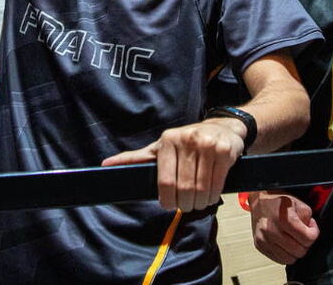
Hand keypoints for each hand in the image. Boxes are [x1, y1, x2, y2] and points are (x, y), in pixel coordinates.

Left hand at [101, 119, 243, 211]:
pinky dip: (213, 196)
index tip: (170, 205)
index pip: (165, 181)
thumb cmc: (187, 142)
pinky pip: (218, 184)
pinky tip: (210, 195)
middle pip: (184, 188)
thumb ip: (136, 158)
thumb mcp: (160, 147)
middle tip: (186, 205)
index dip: (167, 200)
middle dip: (185, 203)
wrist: (222, 127)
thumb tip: (106, 165)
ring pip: (202, 189)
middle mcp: (187, 140)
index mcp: (168, 140)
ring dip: (200, 202)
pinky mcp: (225, 151)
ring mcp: (207, 145)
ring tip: (199, 201)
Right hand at [249, 191, 319, 263]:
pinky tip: (284, 243)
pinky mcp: (259, 245)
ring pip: (289, 259)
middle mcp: (271, 229)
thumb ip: (308, 218)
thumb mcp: (298, 203)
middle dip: (305, 243)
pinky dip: (284, 254)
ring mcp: (264, 239)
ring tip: (292, 239)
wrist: (259, 200)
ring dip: (294, 251)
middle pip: (299, 251)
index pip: (308, 238)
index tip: (310, 228)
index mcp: (282, 218)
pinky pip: (278, 259)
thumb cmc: (278, 201)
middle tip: (301, 233)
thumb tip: (310, 231)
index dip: (313, 233)